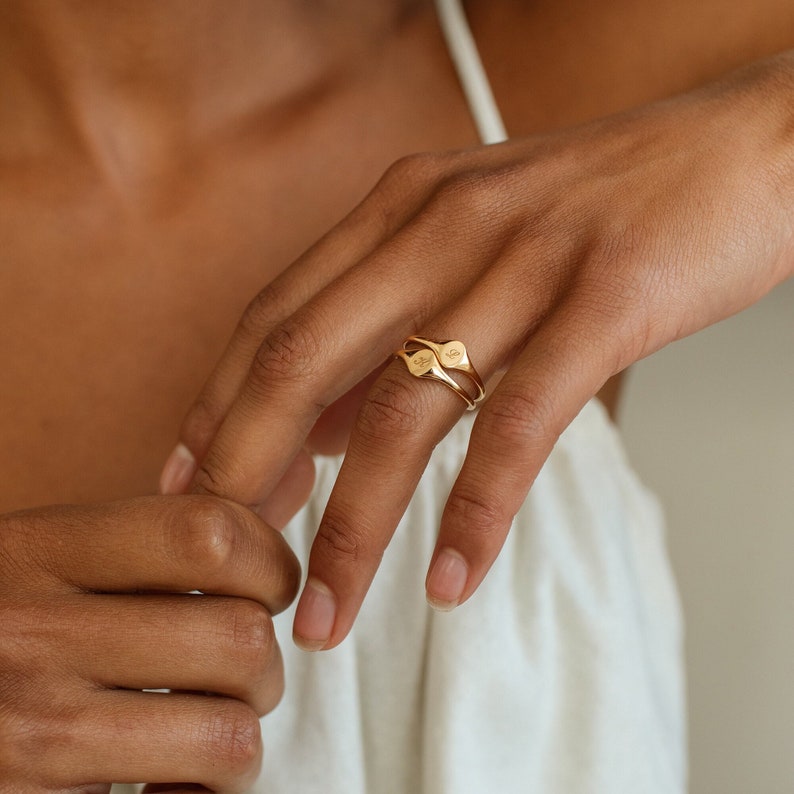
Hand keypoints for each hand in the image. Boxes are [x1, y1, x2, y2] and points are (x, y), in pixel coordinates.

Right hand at [0, 496, 299, 792]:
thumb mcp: (31, 558)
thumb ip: (124, 549)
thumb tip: (248, 547)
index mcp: (40, 547)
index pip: (210, 532)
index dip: (269, 560)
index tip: (270, 584)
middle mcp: (33, 630)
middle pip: (238, 636)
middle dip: (262, 664)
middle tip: (236, 671)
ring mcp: (31, 726)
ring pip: (228, 730)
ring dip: (238, 736)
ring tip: (207, 729)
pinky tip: (168, 781)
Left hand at [160, 53, 793, 650]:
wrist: (740, 150)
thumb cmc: (600, 205)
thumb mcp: (472, 239)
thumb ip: (390, 321)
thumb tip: (314, 425)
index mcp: (402, 204)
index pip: (274, 315)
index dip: (217, 405)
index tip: (184, 483)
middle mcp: (442, 222)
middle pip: (304, 359)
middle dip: (249, 471)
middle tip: (229, 562)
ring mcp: (522, 258)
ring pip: (403, 410)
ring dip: (355, 526)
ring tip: (328, 611)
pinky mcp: (605, 299)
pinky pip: (518, 424)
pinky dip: (477, 513)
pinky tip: (450, 580)